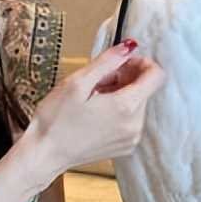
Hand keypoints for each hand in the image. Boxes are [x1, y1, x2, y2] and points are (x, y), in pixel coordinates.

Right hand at [28, 41, 165, 179]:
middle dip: (125, 78)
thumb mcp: (78, 82)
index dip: (141, 63)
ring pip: (137, 103)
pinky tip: (96, 111)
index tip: (121, 62)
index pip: (156, 76)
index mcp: (126, 107)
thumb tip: (129, 47)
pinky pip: (131, 119)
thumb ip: (108, 61)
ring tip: (93, 97)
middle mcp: (135, 125)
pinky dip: (118, 110)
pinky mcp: (125, 147)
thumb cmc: (56, 120)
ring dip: (120, 93)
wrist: (44, 154)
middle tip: (97, 79)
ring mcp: (131, 139)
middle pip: (145, 89)